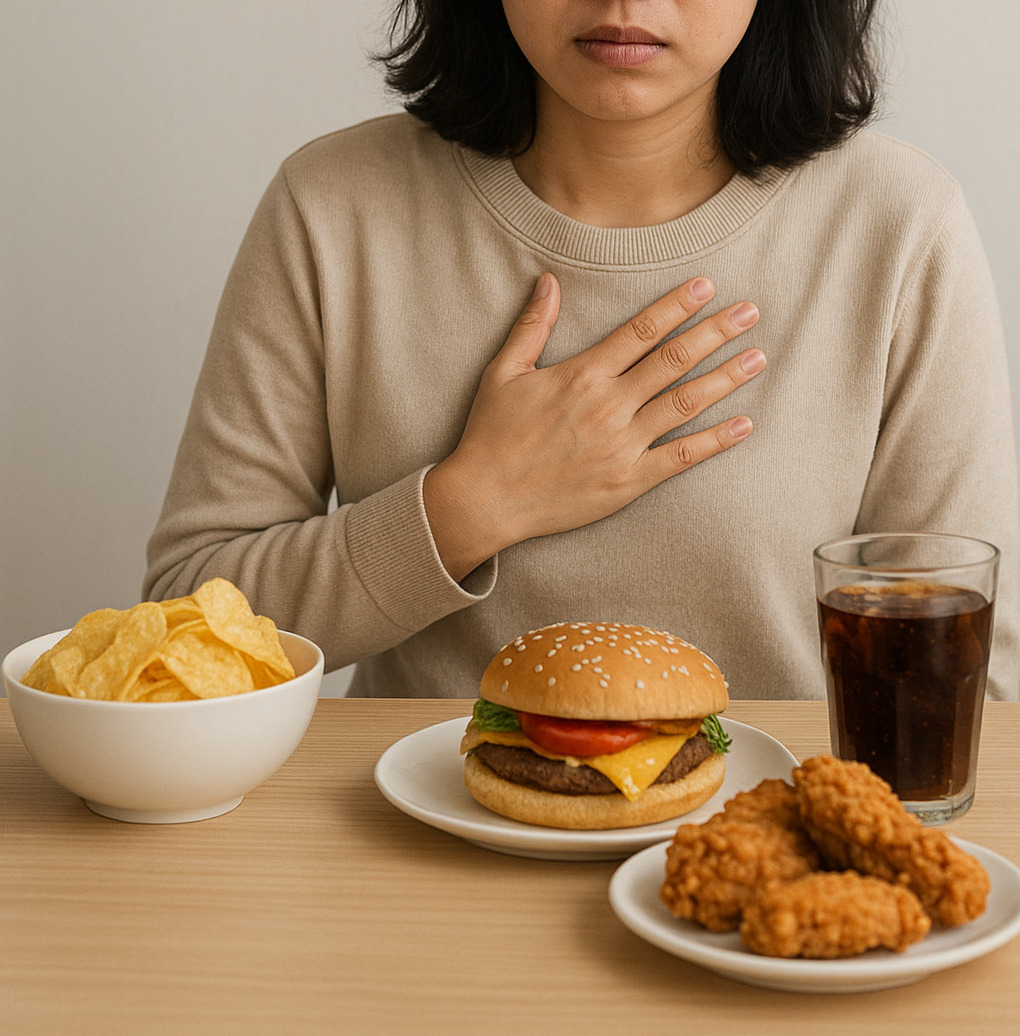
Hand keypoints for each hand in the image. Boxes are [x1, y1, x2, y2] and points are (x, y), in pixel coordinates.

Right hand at [423, 273, 763, 580]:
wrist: (485, 499)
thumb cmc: (491, 435)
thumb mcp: (503, 373)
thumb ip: (532, 326)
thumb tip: (549, 281)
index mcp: (581, 375)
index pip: (641, 331)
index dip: (677, 306)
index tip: (707, 286)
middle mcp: (608, 406)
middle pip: (673, 361)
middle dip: (715, 332)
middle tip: (750, 312)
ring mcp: (622, 445)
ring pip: (684, 404)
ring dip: (724, 378)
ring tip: (757, 358)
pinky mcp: (627, 481)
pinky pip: (680, 458)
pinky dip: (714, 441)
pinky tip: (743, 425)